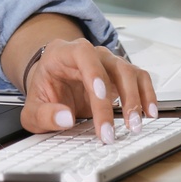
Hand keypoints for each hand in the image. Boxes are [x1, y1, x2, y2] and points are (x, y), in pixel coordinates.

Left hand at [20, 38, 157, 144]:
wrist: (52, 82)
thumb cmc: (45, 92)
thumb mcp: (32, 109)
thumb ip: (44, 115)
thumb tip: (64, 118)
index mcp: (63, 54)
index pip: (83, 54)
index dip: (94, 72)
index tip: (100, 95)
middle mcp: (89, 54)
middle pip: (111, 66)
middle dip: (118, 97)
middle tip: (117, 127)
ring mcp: (107, 62)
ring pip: (129, 72)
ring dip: (135, 98)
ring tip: (135, 124)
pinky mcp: (120, 75)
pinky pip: (140, 78)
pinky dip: (147, 94)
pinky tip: (148, 112)